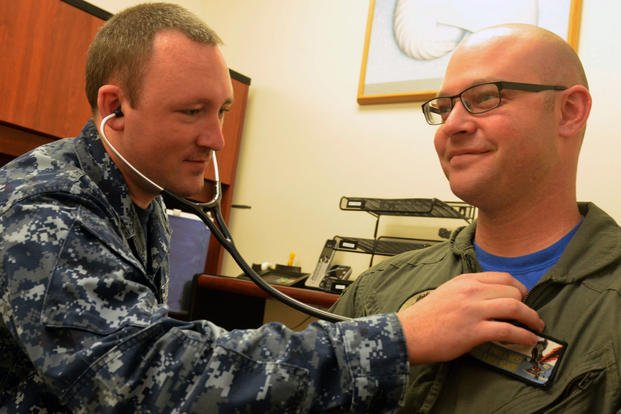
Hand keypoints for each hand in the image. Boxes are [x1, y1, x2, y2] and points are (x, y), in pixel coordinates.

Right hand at [396, 272, 543, 363]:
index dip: (518, 288)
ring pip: (515, 307)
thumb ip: (467, 291)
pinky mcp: (475, 331)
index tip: (523, 298)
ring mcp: (474, 310)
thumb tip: (490, 299)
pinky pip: (509, 330)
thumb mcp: (446, 293)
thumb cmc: (425, 318)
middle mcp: (471, 291)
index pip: (502, 277)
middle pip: (513, 291)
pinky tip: (529, 340)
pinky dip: (524, 336)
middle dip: (527, 304)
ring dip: (532, 319)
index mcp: (465, 280)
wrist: (409, 334)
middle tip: (530, 316)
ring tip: (536, 327)